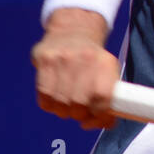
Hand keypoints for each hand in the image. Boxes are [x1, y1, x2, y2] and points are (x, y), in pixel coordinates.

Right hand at [31, 11, 119, 129]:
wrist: (73, 29)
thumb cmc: (93, 60)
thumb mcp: (108, 72)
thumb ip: (109, 98)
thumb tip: (106, 124)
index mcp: (105, 63)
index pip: (103, 99)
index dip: (100, 116)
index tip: (96, 120)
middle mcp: (85, 59)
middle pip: (79, 105)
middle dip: (80, 114)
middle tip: (80, 111)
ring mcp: (63, 59)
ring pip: (60, 104)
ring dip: (64, 111)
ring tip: (67, 104)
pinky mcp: (45, 60)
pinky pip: (44, 97)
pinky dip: (50, 105)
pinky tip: (55, 98)